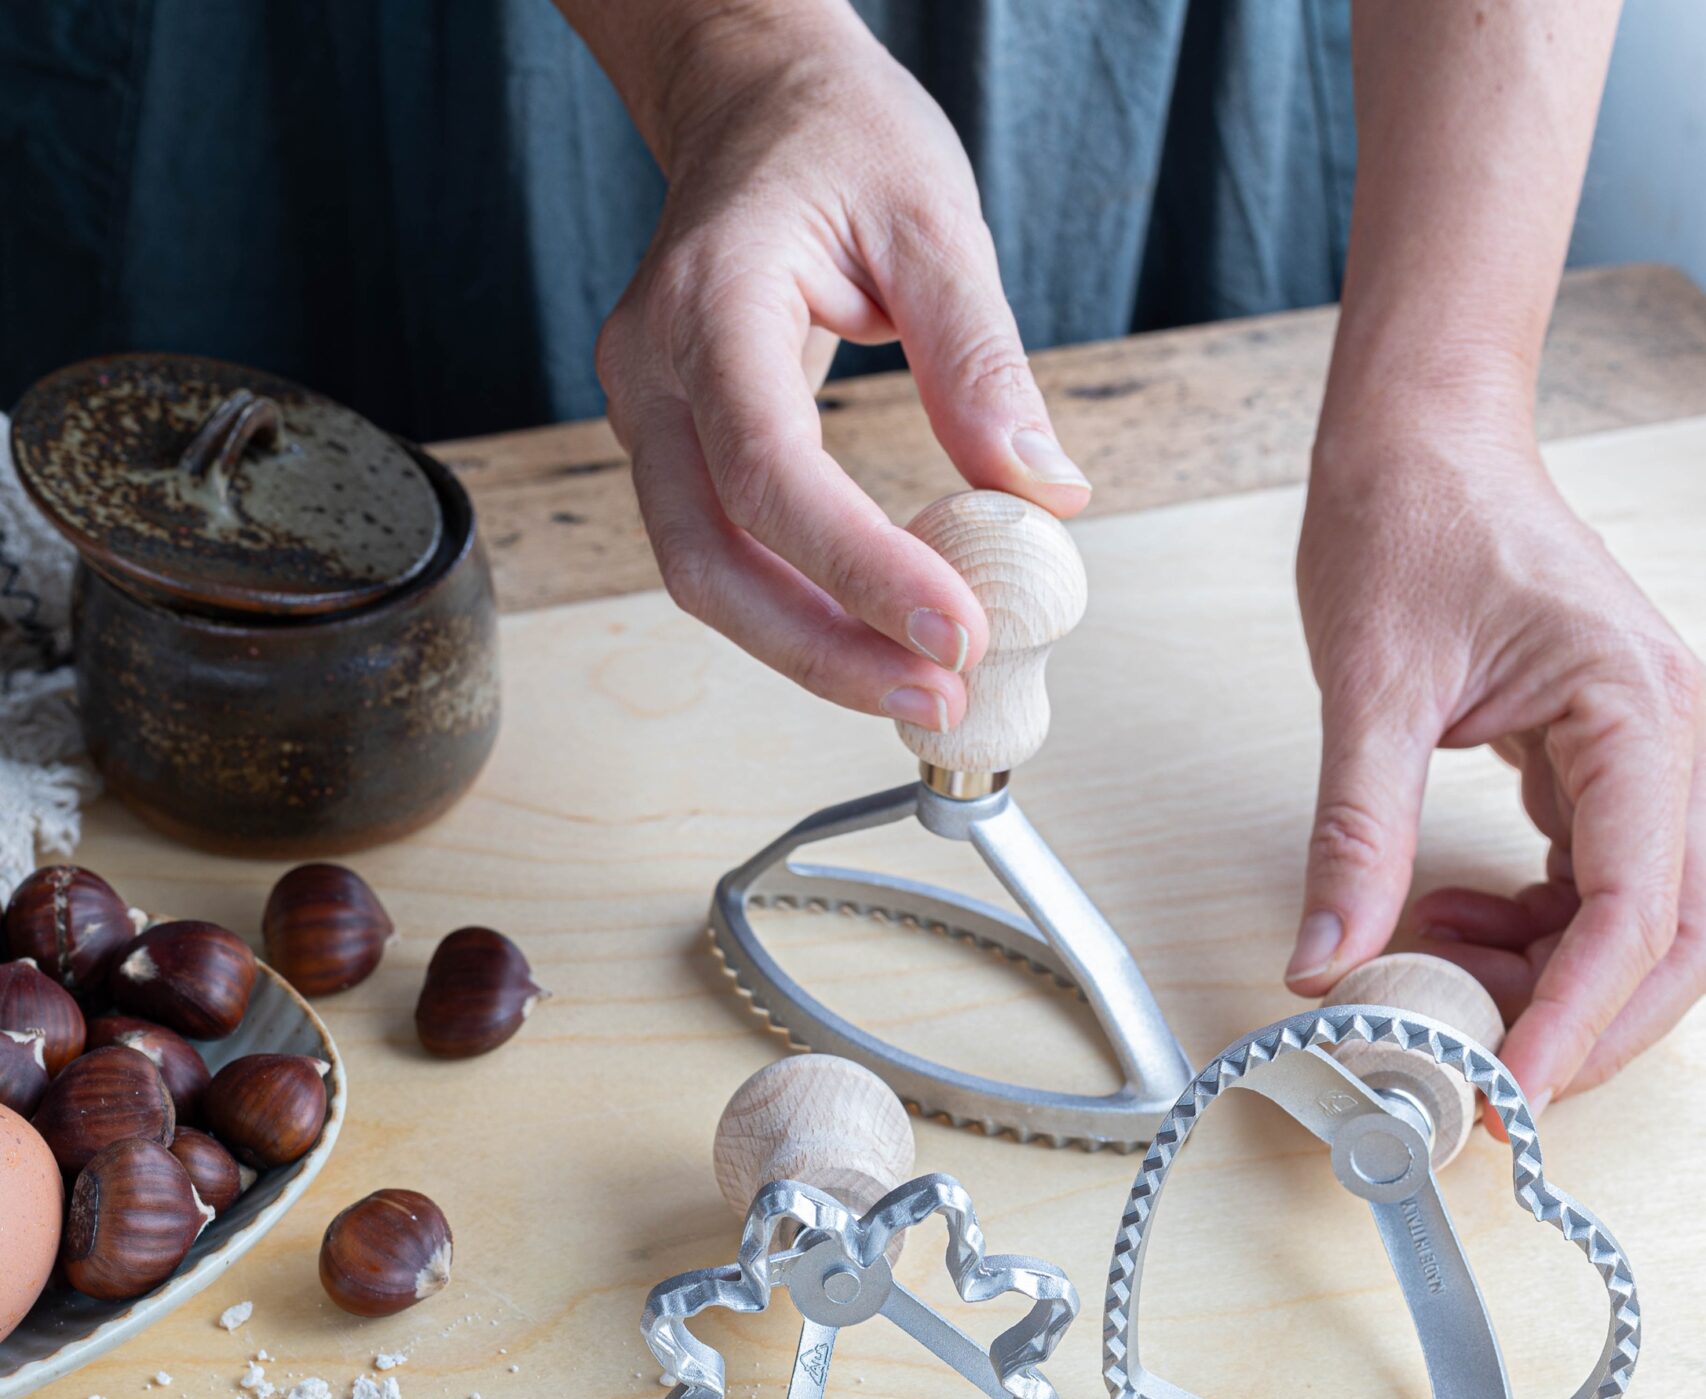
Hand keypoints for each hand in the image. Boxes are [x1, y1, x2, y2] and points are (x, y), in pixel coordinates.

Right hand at [592, 6, 1088, 730]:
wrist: (751, 97)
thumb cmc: (835, 139)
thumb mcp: (934, 218)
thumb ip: (983, 362)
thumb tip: (1044, 493)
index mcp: (710, 302)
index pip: (769, 469)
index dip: (860, 567)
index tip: (957, 630)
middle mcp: (654, 372)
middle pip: (709, 561)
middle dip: (826, 651)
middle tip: (939, 697)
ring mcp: (649, 418)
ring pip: (704, 578)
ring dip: (812, 652)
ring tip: (921, 690)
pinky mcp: (673, 450)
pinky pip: (724, 555)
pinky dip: (800, 611)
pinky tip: (878, 639)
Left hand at [1292, 417, 1703, 1103]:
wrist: (1421, 441)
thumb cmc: (1411, 520)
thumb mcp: (1370, 687)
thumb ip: (1356, 834)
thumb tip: (1326, 963)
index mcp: (1636, 709)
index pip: (1637, 905)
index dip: (1577, 1016)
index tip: (1510, 1092)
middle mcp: (1671, 736)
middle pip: (1679, 936)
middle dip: (1590, 1027)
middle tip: (1493, 1092)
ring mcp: (1647, 755)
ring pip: (1646, 923)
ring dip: (1555, 985)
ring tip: (1444, 993)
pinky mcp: (1605, 769)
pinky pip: (1597, 887)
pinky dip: (1532, 936)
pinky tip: (1448, 930)